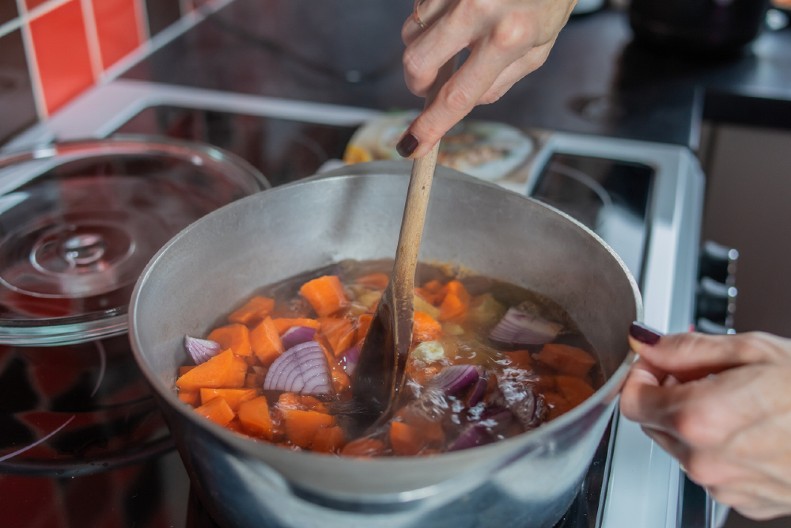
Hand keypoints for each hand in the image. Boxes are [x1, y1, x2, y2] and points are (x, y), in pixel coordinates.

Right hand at [396, 0, 576, 157]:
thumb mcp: (539, 46)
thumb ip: (501, 80)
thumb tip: (461, 102)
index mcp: (510, 37)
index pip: (457, 95)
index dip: (430, 126)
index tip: (413, 145)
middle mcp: (479, 8)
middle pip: (417, 63)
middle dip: (417, 83)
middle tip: (429, 86)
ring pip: (411, 32)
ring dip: (423, 46)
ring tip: (454, 37)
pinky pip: (418, 7)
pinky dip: (430, 19)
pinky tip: (456, 13)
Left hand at [620, 325, 790, 520]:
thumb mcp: (753, 351)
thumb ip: (685, 348)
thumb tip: (644, 340)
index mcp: (699, 417)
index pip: (631, 400)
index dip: (640, 375)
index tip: (655, 362)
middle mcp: (704, 458)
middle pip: (652, 422)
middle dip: (667, 394)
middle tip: (702, 373)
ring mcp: (724, 484)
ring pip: (680, 446)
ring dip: (693, 420)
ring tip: (737, 399)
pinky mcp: (743, 500)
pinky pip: (710, 468)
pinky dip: (718, 446)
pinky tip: (752, 427)